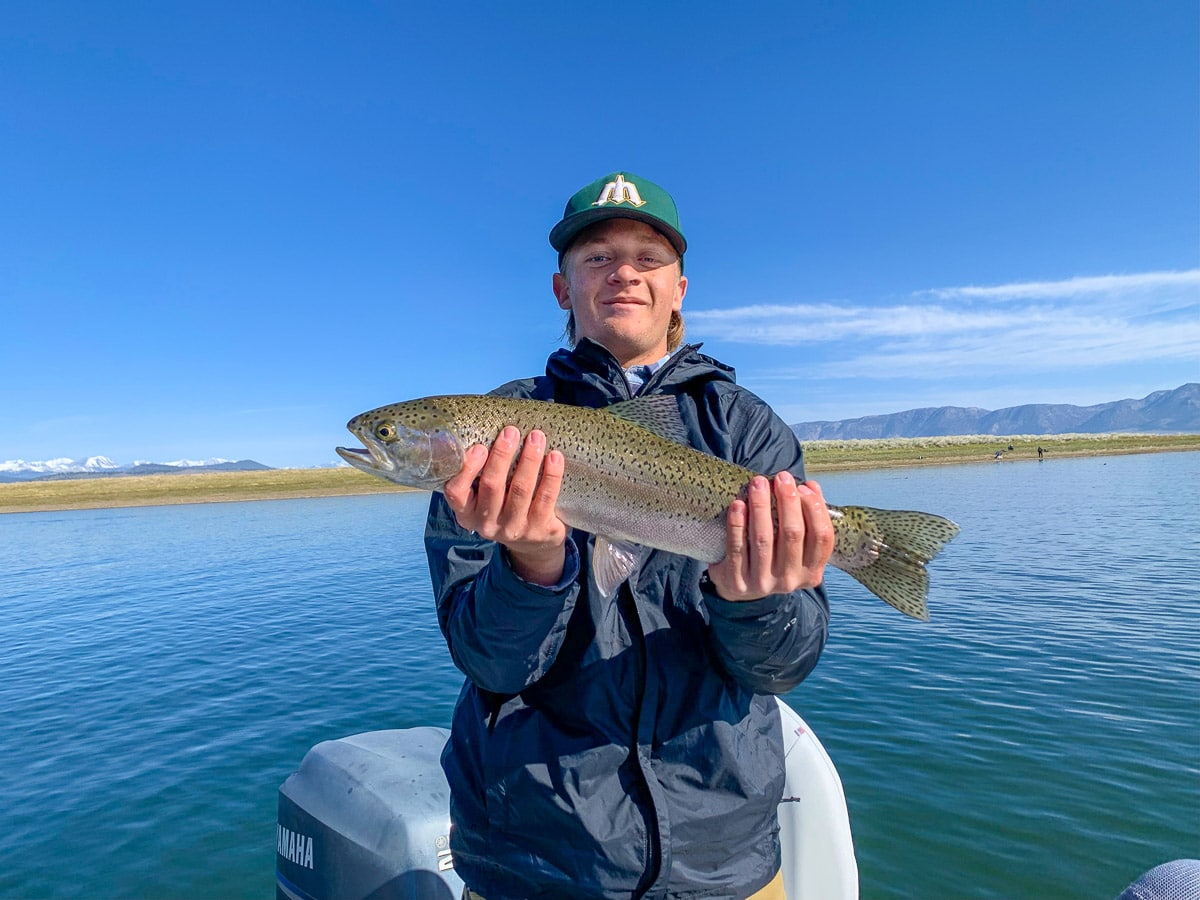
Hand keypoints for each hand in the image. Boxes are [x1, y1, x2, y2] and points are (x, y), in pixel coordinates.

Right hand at [442, 427, 568, 585]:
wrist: (533, 544)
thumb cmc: (504, 507)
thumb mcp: (485, 498)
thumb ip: (481, 474)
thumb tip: (492, 431)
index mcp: (467, 513)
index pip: (456, 493)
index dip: (467, 469)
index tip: (480, 446)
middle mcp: (486, 524)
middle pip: (492, 486)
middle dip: (502, 455)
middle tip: (511, 431)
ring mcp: (513, 529)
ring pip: (521, 489)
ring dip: (529, 459)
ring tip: (536, 436)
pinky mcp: (538, 530)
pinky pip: (545, 498)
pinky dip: (551, 475)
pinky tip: (554, 456)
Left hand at [706, 473, 833, 601]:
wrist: (741, 588)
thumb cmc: (773, 556)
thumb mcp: (796, 547)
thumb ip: (806, 518)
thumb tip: (811, 487)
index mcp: (811, 572)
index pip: (822, 538)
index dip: (815, 509)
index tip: (803, 487)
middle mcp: (790, 580)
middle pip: (793, 534)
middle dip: (788, 501)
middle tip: (781, 478)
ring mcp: (763, 583)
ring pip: (764, 539)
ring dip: (761, 507)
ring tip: (758, 483)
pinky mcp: (738, 581)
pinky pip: (737, 548)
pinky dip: (737, 524)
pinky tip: (738, 504)